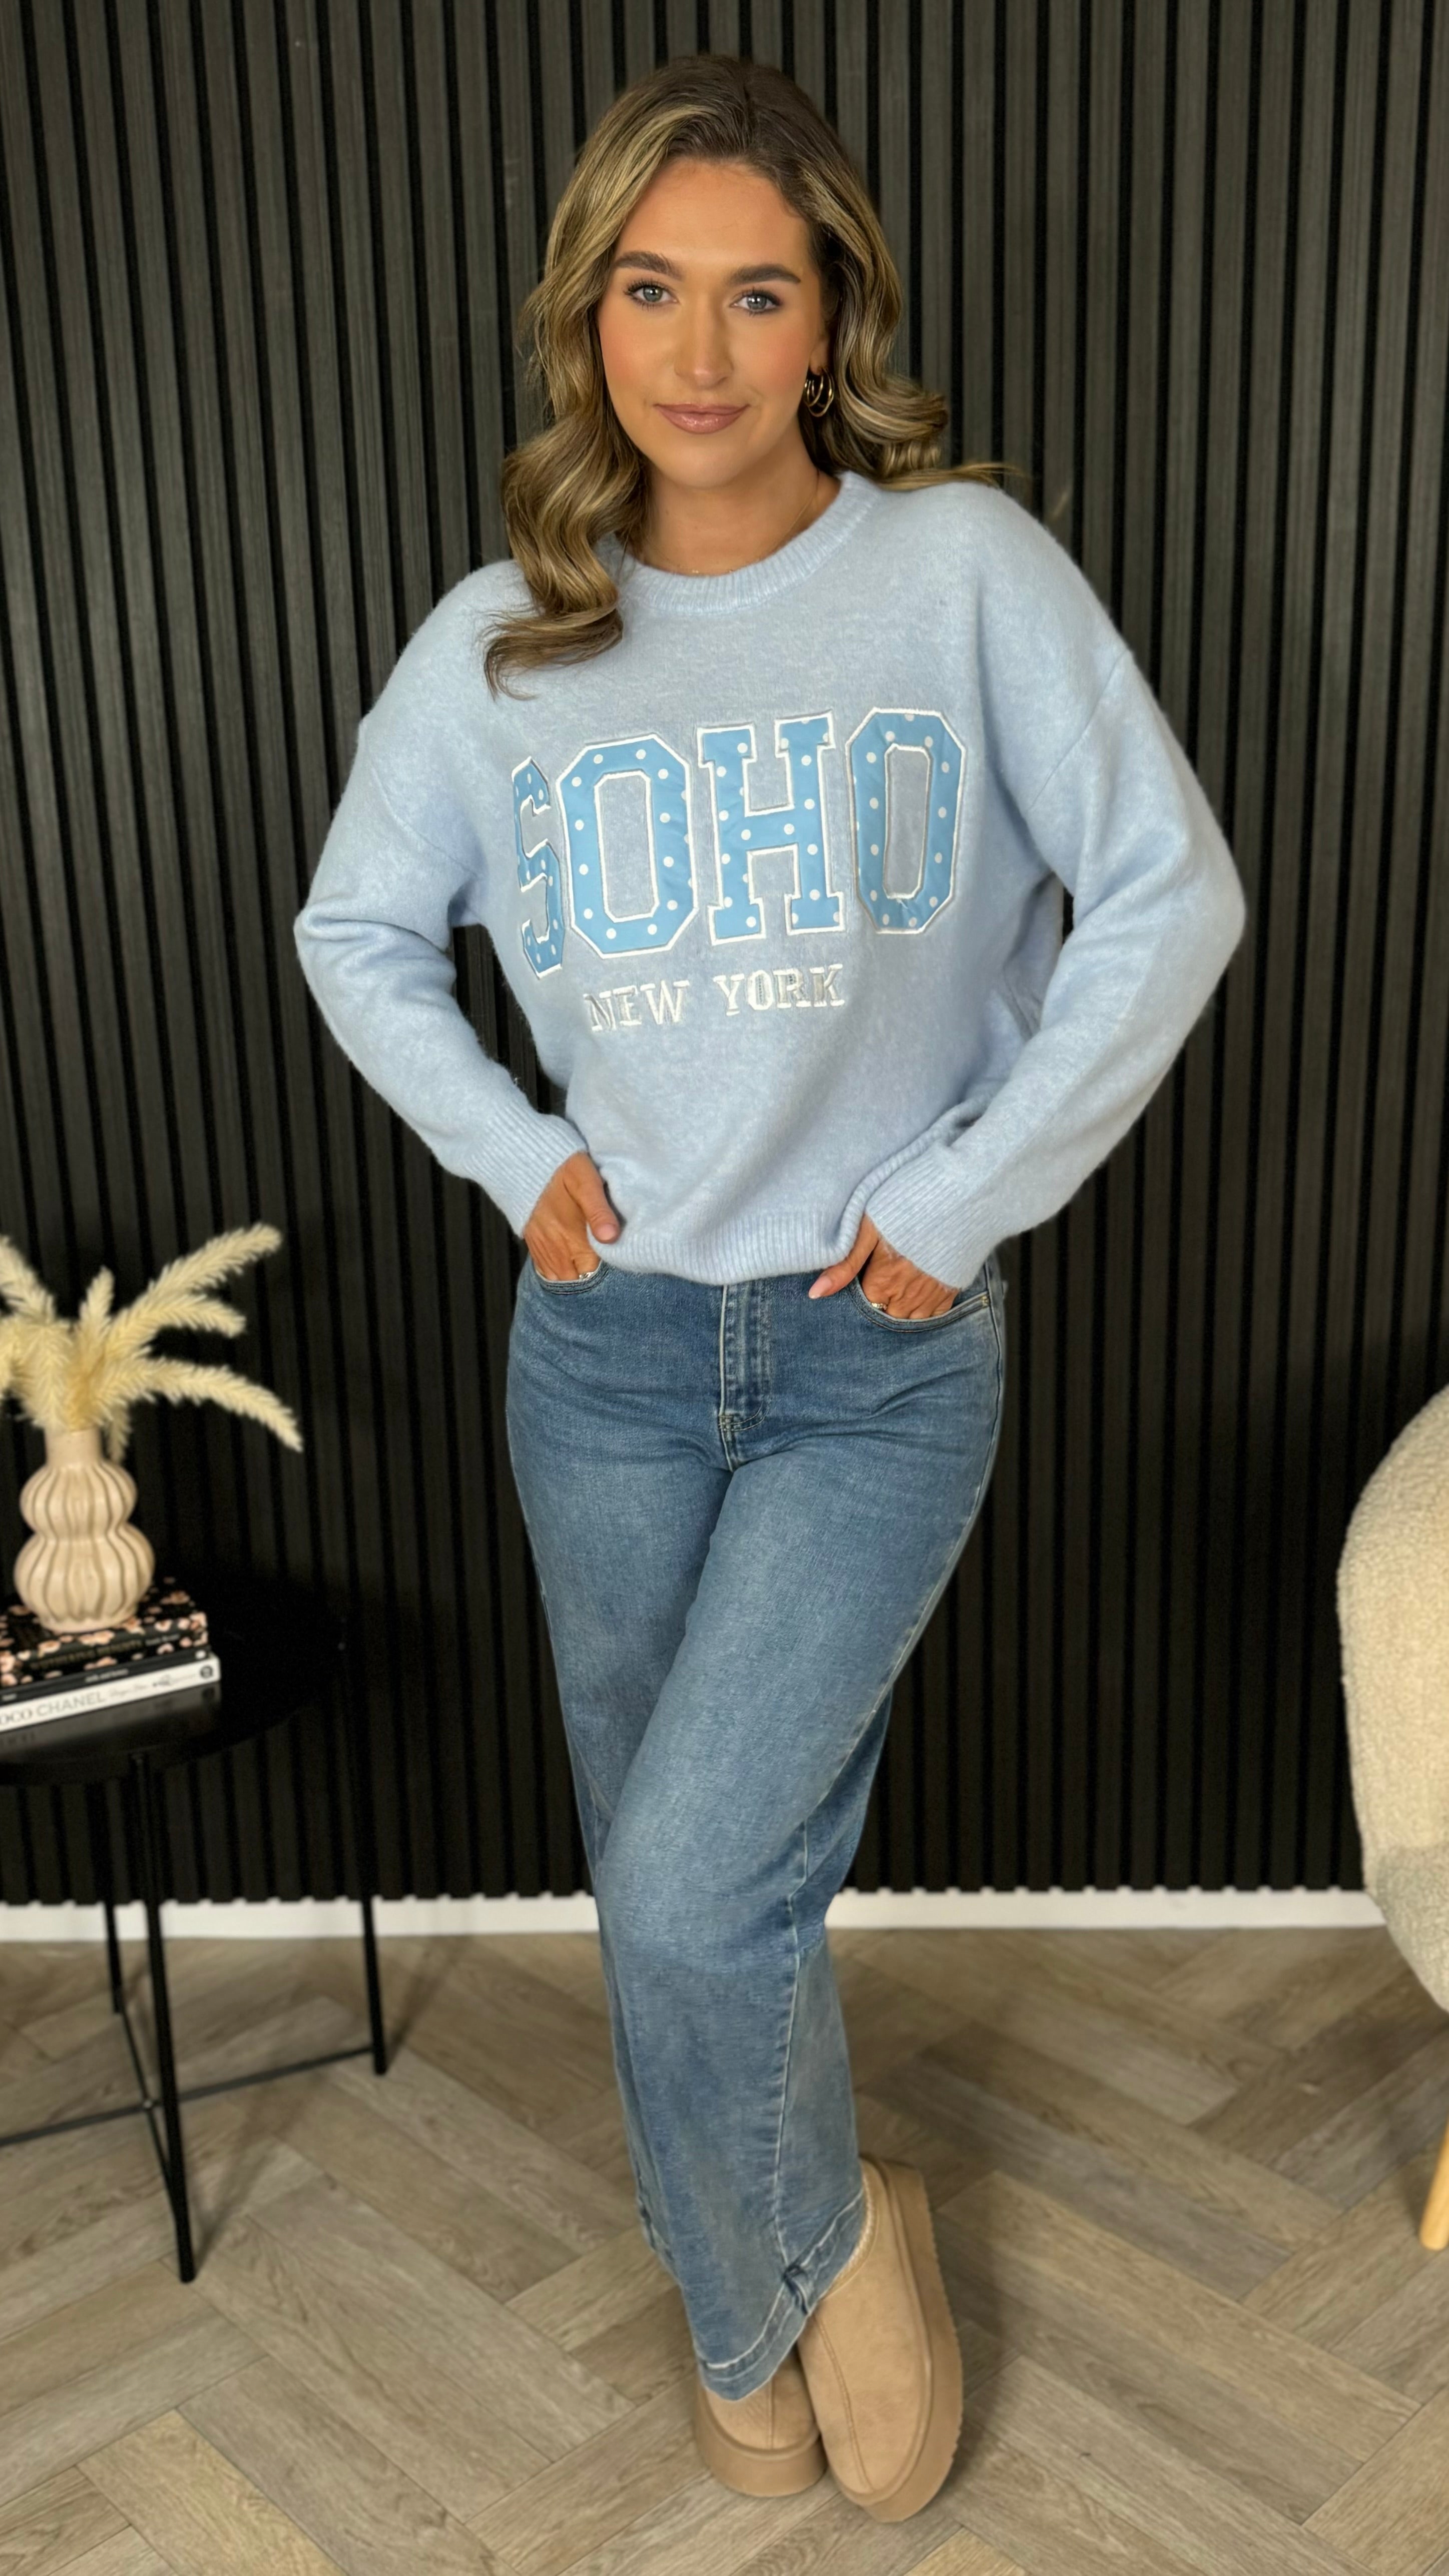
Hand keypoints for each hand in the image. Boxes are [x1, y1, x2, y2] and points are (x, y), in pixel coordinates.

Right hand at [523, 1152, 620, 1281]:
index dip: (611, 1270)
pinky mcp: (536, 1248)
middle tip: (610, 1262)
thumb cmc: (561, 1169)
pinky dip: (563, 1274)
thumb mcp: (585, 1181)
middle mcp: (557, 1253)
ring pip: (565, 1281)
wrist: (526, 1161)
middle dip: (596, 1277)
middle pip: (582, 1281)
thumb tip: (611, 1237)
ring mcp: (544, 1252)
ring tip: (593, 1265)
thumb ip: (598, 1210)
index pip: (597, 1274)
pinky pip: (549, 1274)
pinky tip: (573, 1264)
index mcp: (573, 1240)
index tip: (620, 1260)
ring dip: (579, 1277)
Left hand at [807, 1213, 956, 1317]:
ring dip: (902, 1311)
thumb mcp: (868, 1229)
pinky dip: (926, 1310)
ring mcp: (932, 1294)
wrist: (957, 1196)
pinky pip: (936, 1315)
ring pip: (911, 1319)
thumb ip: (844, 1265)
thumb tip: (815, 1294)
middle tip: (879, 1286)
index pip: (865, 1308)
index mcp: (883, 1283)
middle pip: (887, 1316)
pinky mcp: (951, 1287)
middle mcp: (907, 1296)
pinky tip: (919, 1294)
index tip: (862, 1282)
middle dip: (881, 1306)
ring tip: (896, 1292)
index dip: (860, 1297)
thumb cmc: (906, 1206)